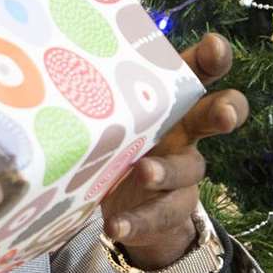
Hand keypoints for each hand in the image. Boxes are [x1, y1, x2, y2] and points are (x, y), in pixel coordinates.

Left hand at [100, 32, 247, 267]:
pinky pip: (158, 216)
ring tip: (144, 173)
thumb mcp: (112, 114)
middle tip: (224, 114)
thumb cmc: (121, 139)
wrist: (133, 206)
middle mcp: (185, 132)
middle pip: (214, 115)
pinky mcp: (171, 209)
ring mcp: (182, 172)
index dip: (211, 58)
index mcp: (171, 100)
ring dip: (166, 171)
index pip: (198, 71)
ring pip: (187, 169)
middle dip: (225, 110)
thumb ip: (94, 88)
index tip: (213, 46)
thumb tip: (47, 53)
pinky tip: (116, 227)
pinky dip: (136, 222)